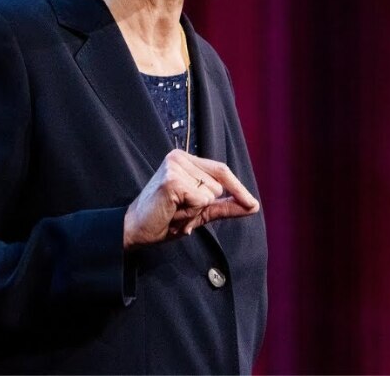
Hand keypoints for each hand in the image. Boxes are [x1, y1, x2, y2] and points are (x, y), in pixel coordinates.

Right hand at [123, 149, 259, 248]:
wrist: (135, 231)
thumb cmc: (164, 219)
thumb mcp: (199, 212)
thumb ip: (224, 206)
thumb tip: (253, 205)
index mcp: (186, 160)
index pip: (221, 170)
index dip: (238, 188)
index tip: (252, 204)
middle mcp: (179, 158)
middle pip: (218, 185)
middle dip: (203, 206)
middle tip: (179, 210)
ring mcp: (174, 167)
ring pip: (210, 194)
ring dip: (195, 211)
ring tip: (174, 212)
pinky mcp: (171, 181)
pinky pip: (200, 201)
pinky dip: (189, 213)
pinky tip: (171, 213)